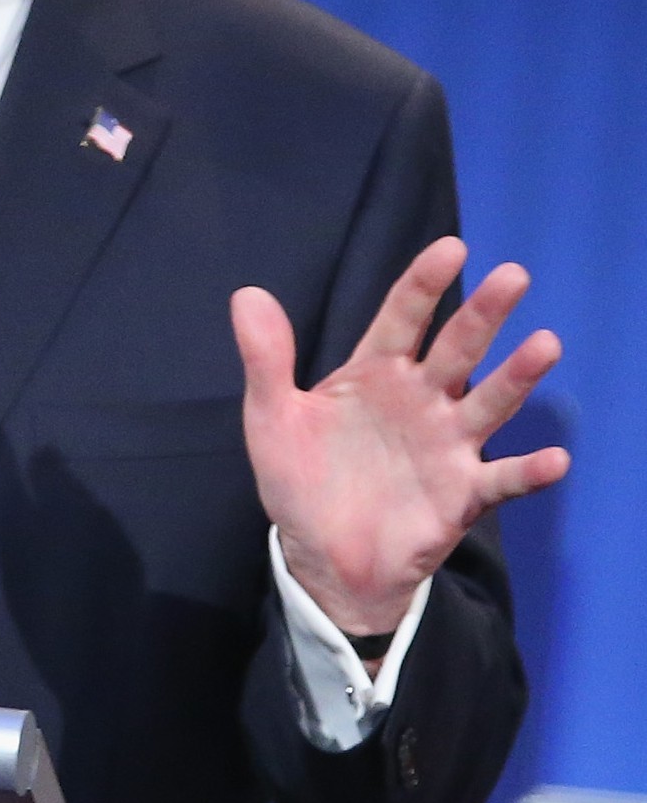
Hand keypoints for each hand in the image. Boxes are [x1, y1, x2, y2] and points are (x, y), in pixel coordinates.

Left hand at [233, 237, 567, 637]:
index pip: (401, 319)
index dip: (423, 284)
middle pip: (456, 350)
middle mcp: (420, 401)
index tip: (451, 247)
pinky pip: (502, 479)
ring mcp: (446, 445)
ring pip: (488, 404)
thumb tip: (247, 294)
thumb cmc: (302, 480)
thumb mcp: (273, 417)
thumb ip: (266, 359)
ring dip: (517, 377)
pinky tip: (554, 460)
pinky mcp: (462, 493)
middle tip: (513, 276)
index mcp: (374, 375)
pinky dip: (528, 471)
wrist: (320, 555)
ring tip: (545, 344)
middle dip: (482, 314)